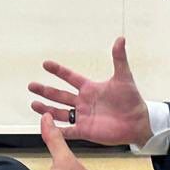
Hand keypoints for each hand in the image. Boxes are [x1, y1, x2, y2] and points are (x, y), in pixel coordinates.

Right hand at [29, 37, 151, 146]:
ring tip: (33, 104)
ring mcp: (82, 116)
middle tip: (31, 85)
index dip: (58, 71)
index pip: (70, 77)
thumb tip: (121, 39)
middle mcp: (83, 102)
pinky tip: (46, 127)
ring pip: (59, 112)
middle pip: (59, 95)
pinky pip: (67, 131)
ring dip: (46, 109)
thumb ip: (119, 59)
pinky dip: (56, 130)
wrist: (137, 122)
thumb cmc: (131, 100)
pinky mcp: (85, 130)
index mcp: (89, 88)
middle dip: (45, 90)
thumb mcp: (124, 77)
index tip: (45, 64)